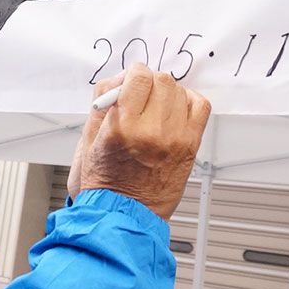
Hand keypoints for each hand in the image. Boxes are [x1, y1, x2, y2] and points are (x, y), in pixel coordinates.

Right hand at [68, 62, 210, 219]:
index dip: (133, 74)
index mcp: (122, 128)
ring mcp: (175, 139)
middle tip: (141, 97)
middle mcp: (151, 132)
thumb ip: (103, 100)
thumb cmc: (104, 181)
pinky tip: (175, 111)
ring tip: (155, 109)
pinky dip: (189, 101)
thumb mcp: (88, 137)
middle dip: (149, 83)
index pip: (139, 76)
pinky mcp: (190, 147)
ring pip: (180, 91)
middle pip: (162, 80)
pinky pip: (200, 106)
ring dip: (167, 93)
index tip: (130, 83)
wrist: (124, 214)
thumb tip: (123, 78)